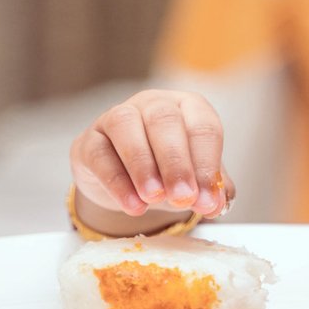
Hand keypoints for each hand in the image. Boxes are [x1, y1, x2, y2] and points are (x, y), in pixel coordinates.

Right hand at [69, 89, 235, 218]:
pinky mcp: (89, 140)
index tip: (208, 199)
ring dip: (143, 165)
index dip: (207, 164)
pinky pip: (99, 154)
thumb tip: (218, 203)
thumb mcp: (194, 178)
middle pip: (165, 120)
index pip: (203, 127)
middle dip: (176, 163)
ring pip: (127, 126)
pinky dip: (116, 182)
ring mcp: (117, 117)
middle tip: (183, 198)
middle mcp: (154, 104)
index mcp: (188, 107)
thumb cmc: (167, 172)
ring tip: (153, 198)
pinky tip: (133, 205)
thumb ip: (209, 188)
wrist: (125, 184)